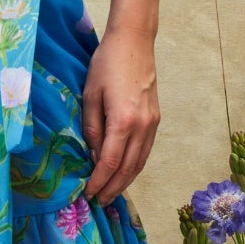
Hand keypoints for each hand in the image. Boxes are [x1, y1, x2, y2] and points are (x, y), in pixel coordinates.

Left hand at [80, 25, 159, 205]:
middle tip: (99, 202)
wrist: (134, 41)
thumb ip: (92, 129)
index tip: (88, 193)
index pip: (111, 162)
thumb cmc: (106, 64)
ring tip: (111, 194)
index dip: (99, 181)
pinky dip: (135, 166)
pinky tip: (125, 173)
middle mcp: (143, 126)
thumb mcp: (90, 96)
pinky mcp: (156, 119)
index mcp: (123, 121)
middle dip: (113, 188)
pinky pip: (145, 151)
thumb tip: (94, 157)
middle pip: (128, 168)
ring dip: (126, 181)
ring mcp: (153, 124)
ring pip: (140, 162)